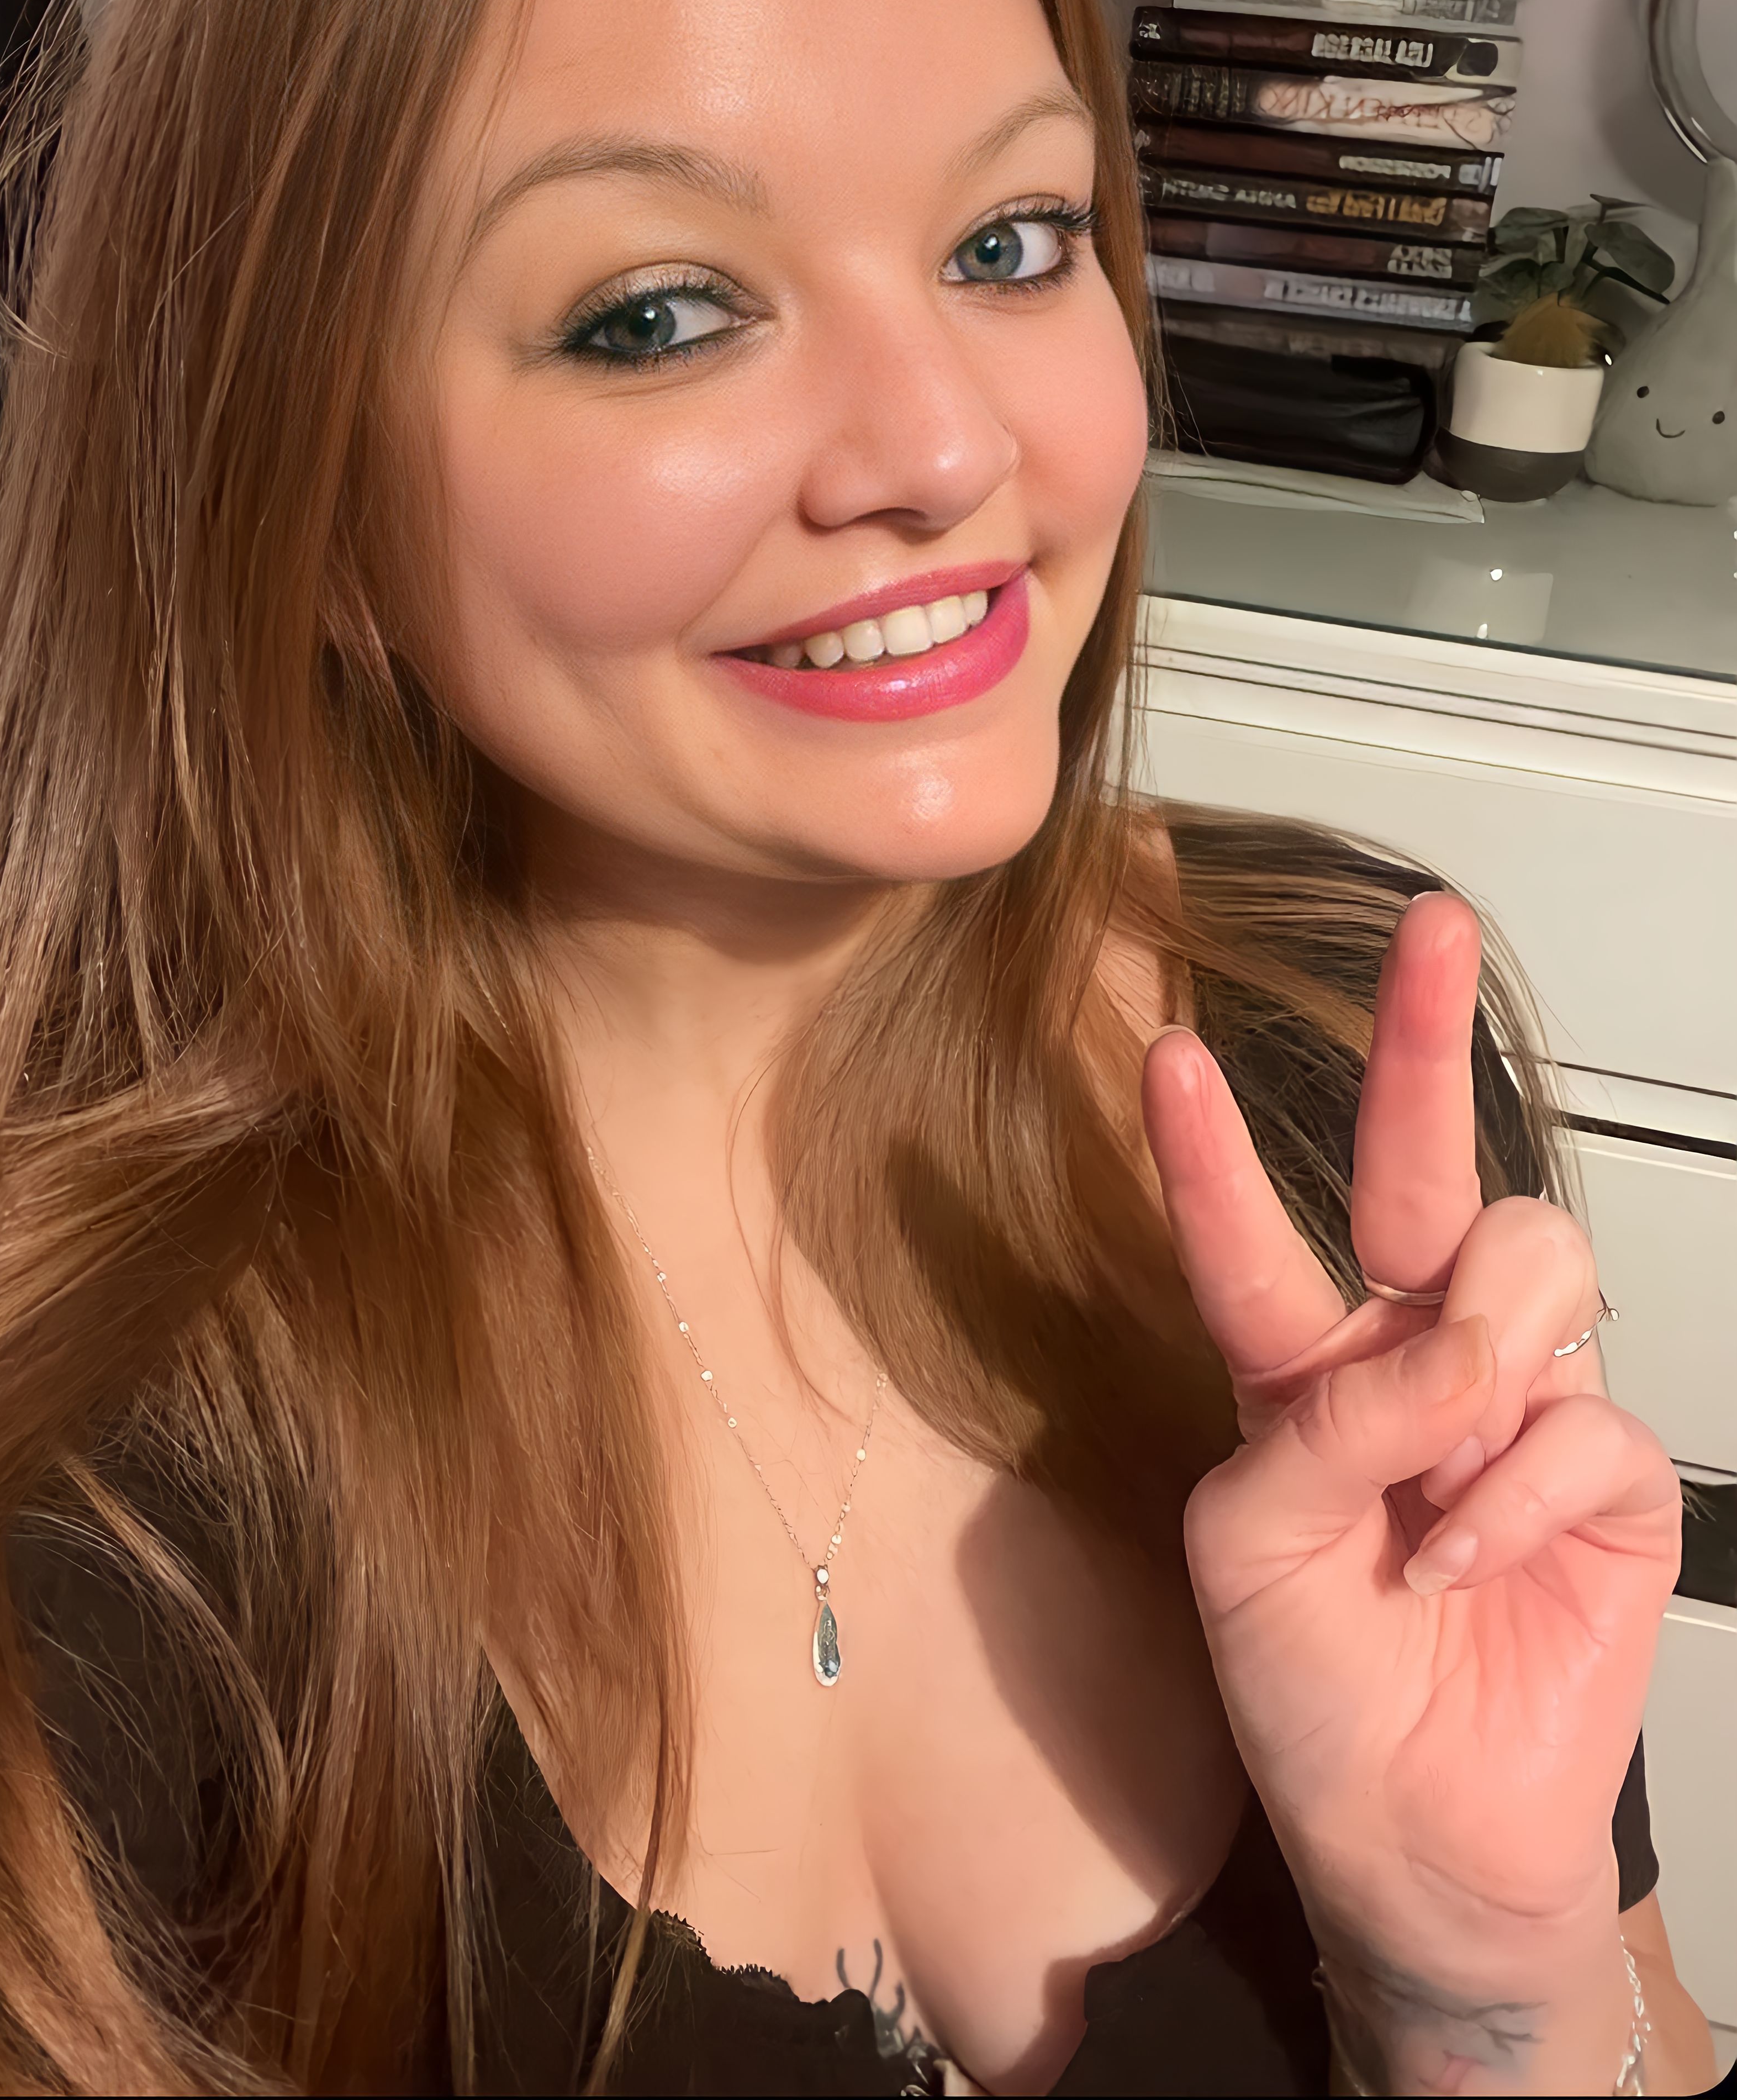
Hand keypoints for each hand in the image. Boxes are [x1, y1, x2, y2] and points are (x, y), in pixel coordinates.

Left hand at [1141, 894, 1679, 2079]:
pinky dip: (1514, 1495)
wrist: (1413, 1839)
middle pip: (1430, 1173)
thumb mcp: (1251, 1556)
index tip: (1168, 1049)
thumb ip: (1323, 1430)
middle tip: (1433, 935)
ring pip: (1530, 1259)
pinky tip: (1466, 1561)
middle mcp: (1410, 1364)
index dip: (1215, 1145)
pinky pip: (1583, 1418)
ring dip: (1477, 1347)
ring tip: (1438, 1455)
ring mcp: (1515, 1409)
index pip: (1258, 1234)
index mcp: (1300, 1374)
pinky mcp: (1606, 1480)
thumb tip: (1446, 1354)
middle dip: (1425, 1044)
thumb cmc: (1311, 1696)